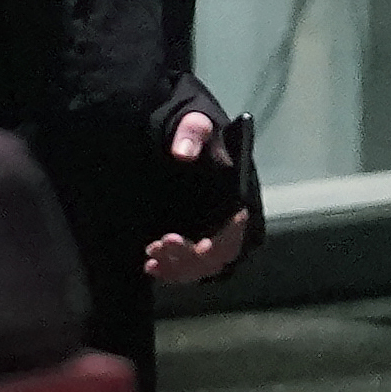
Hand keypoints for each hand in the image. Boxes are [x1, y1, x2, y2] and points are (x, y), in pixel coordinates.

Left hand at [145, 108, 252, 282]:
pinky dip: (173, 270)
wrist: (178, 134)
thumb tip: (184, 152)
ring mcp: (210, 227)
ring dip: (180, 266)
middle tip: (161, 244)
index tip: (197, 243)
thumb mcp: (193, 121)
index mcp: (239, 191)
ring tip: (151, 257)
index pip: (239, 226)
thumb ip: (192, 131)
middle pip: (220, 251)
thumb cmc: (192, 129)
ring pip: (204, 263)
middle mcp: (229, 215)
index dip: (223, 240)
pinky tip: (151, 267)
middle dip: (192, 256)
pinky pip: (189, 262)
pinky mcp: (192, 233)